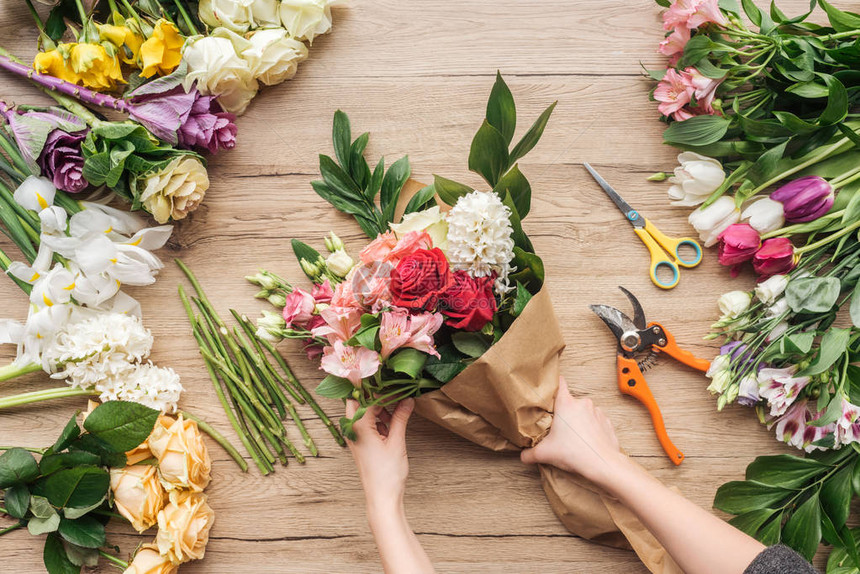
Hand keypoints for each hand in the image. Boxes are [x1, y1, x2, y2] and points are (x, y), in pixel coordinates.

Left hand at [346, 398, 414, 512]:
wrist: (381, 497)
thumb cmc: (387, 473)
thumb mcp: (397, 441)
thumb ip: (400, 417)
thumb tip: (407, 400)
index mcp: (358, 426)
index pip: (362, 397)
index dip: (376, 389)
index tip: (390, 384)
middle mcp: (352, 430)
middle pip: (360, 403)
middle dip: (377, 397)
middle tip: (395, 395)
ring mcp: (355, 437)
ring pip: (364, 413)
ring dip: (379, 410)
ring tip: (396, 414)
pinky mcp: (361, 444)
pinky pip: (367, 425)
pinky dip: (378, 421)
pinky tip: (392, 425)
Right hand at [521, 377, 626, 486]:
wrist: (602, 464)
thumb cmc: (574, 453)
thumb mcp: (545, 453)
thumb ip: (529, 453)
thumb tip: (523, 456)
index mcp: (566, 404)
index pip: (559, 383)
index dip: (554, 384)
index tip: (550, 388)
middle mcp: (582, 404)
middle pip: (570, 402)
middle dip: (564, 413)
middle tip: (559, 427)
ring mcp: (597, 412)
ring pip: (583, 412)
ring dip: (579, 420)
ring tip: (574, 437)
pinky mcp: (606, 422)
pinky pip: (596, 421)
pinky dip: (591, 428)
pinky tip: (586, 441)